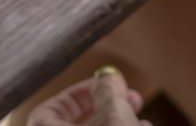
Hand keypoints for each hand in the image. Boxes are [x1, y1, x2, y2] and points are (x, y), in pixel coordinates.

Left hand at [26, 69, 149, 125]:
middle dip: (108, 108)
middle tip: (132, 98)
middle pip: (78, 124)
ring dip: (119, 125)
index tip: (104, 85)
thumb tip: (108, 75)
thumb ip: (108, 91)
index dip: (81, 92)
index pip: (52, 107)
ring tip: (143, 121)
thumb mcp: (113, 117)